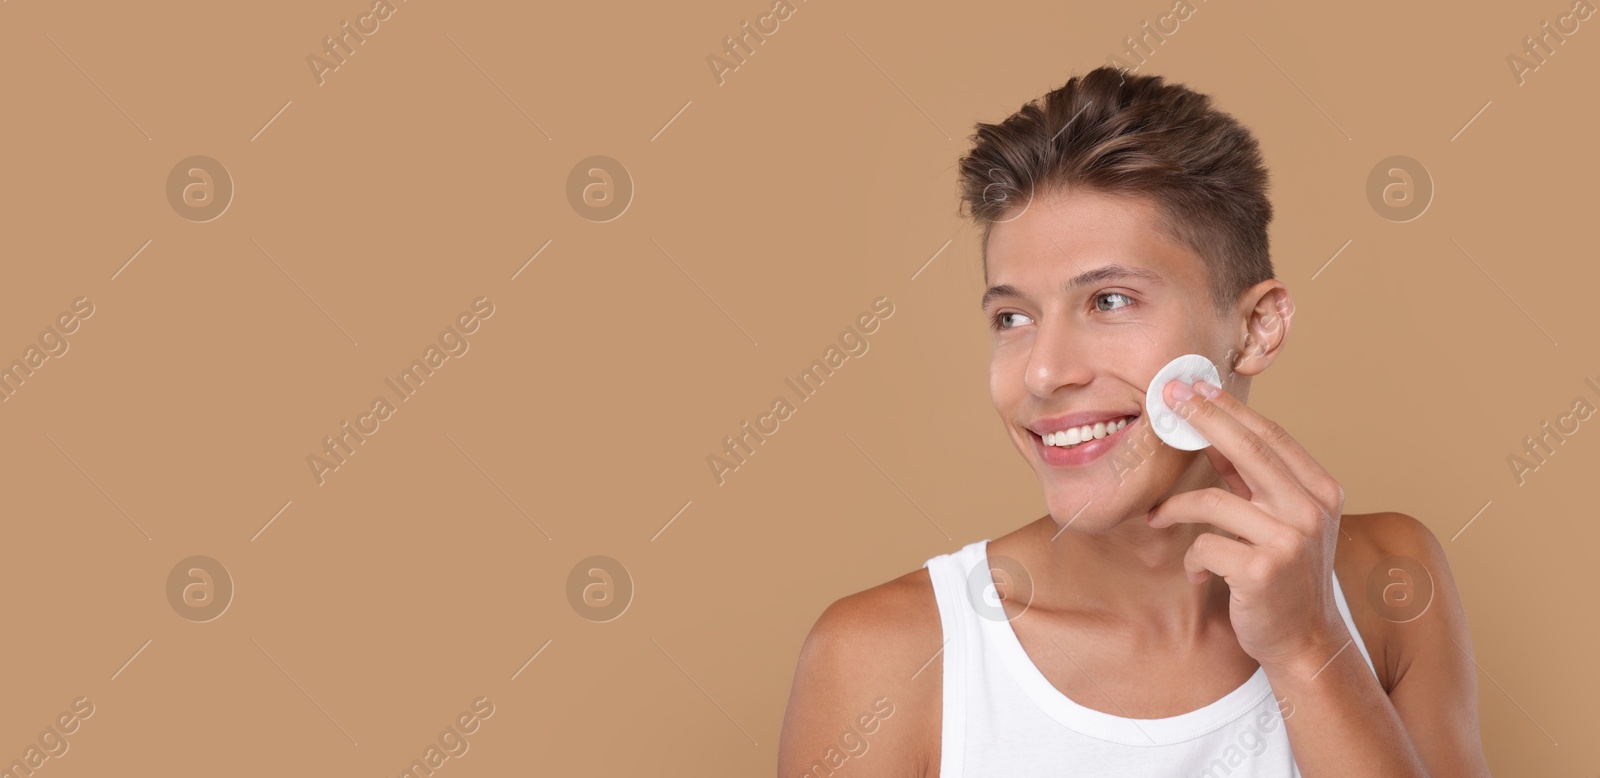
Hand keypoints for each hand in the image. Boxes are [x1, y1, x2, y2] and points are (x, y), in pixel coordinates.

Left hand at [1145, 378, 1348, 672]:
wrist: (1305, 641)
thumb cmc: (1285, 577)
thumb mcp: (1282, 521)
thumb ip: (1253, 481)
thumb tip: (1211, 431)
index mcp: (1321, 491)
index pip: (1270, 436)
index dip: (1229, 408)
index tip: (1195, 385)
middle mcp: (1310, 510)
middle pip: (1247, 448)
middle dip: (1202, 418)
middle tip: (1167, 398)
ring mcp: (1289, 540)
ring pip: (1213, 501)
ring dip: (1176, 509)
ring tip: (1160, 518)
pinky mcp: (1261, 570)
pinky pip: (1204, 545)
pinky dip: (1194, 560)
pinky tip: (1200, 575)